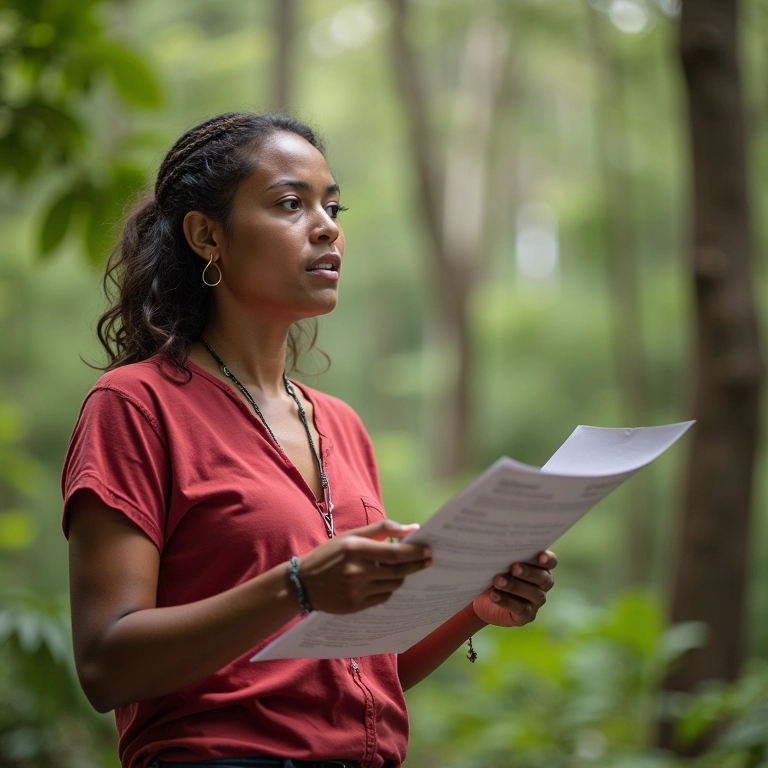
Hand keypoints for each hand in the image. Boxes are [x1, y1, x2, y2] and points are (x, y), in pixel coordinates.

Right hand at [296, 519, 431, 613]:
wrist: (302, 583)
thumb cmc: (328, 555)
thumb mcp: (350, 536)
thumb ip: (381, 529)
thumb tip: (411, 528)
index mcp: (354, 549)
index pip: (394, 552)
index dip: (414, 552)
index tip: (428, 549)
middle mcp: (356, 571)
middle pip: (398, 571)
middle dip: (416, 565)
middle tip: (428, 560)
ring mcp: (356, 591)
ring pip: (393, 585)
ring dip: (403, 576)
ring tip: (405, 569)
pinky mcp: (355, 606)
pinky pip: (383, 597)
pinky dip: (390, 588)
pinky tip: (387, 581)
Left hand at [472, 551, 556, 627]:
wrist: (482, 597)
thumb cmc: (492, 572)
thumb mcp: (497, 561)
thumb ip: (504, 554)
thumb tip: (497, 544)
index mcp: (539, 566)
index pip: (550, 562)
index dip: (548, 559)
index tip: (540, 556)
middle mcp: (542, 584)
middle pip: (543, 578)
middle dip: (528, 572)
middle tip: (514, 567)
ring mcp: (536, 601)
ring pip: (533, 594)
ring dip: (515, 586)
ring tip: (498, 581)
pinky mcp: (527, 615)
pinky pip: (521, 609)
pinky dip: (507, 601)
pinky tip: (494, 595)